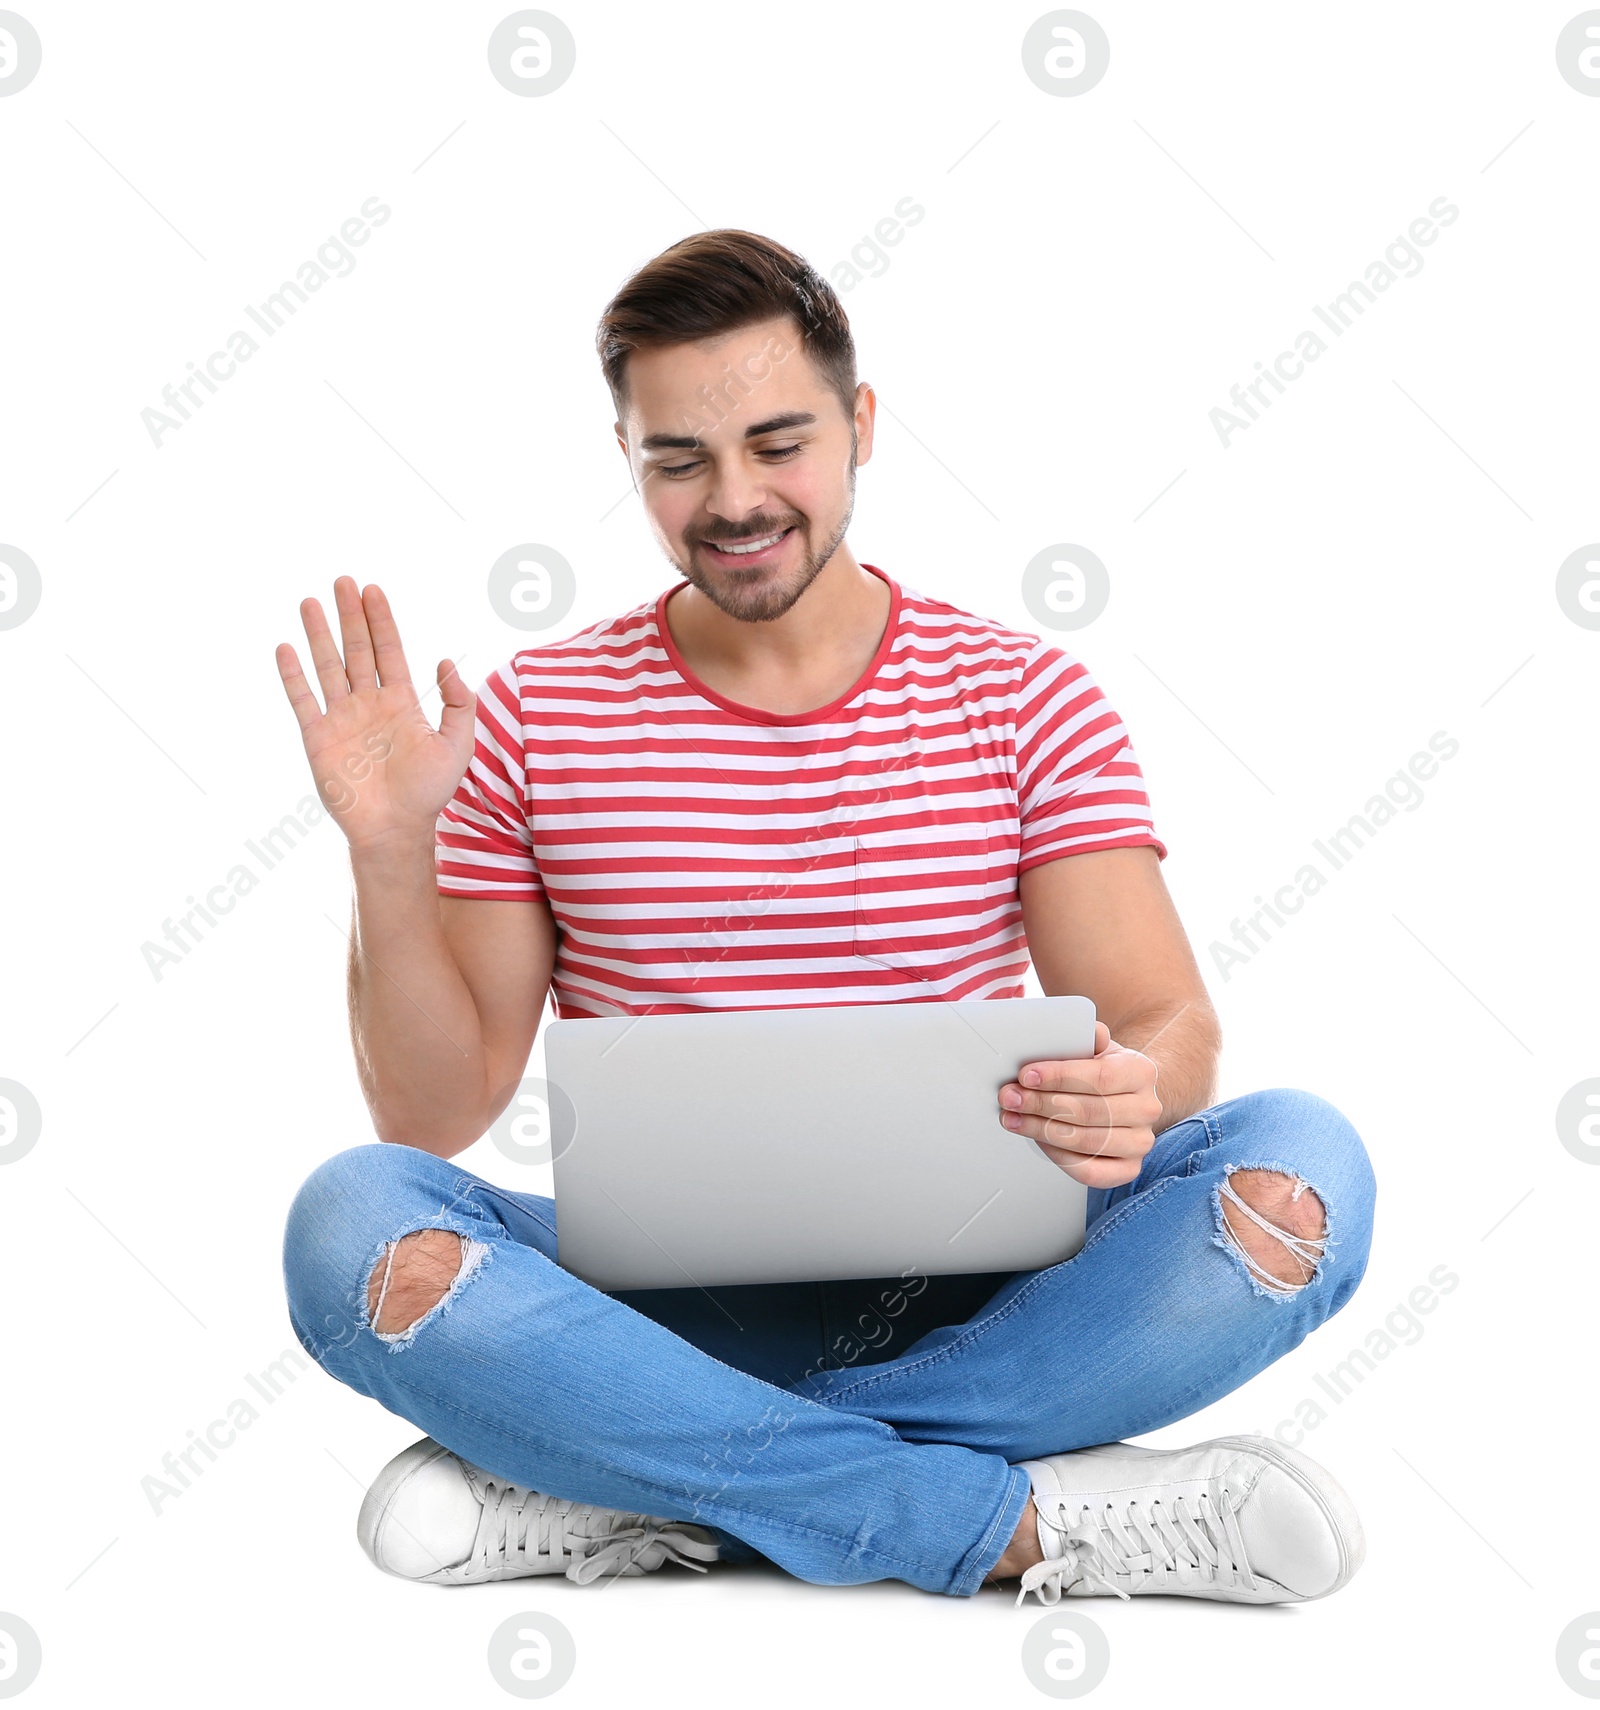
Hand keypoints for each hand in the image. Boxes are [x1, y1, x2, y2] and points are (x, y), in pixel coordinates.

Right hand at [276, 577, 474, 852]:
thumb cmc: (428, 792)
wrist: (395, 829)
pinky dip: (293, 674)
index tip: (373, 590)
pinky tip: (286, 647)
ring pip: (328, 666)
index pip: (389, 651)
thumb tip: (444, 661)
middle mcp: (369, 704)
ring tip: (310, 601)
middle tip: (342, 581)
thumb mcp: (457, 744)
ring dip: (319, 634)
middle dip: (350, 615)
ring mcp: (342, 718)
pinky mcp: (318, 738)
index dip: (381, 620)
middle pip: (357, 649)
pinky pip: (303, 699)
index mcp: (402, 703)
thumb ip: (459, 702)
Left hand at [997, 1022, 1161, 1187]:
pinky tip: (1038, 1139)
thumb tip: (1076, 1030)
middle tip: (1010, 1097)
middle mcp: (1147, 1109)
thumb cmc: (1101, 1071)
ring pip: (1086, 1142)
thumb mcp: (1095, 1047)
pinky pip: (1090, 1171)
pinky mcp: (1128, 1169)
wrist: (1123, 1095)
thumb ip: (1084, 1035)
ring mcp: (1140, 1143)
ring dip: (1041, 1130)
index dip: (1059, 1077)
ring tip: (1014, 1118)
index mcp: (1141, 1071)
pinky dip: (1058, 1156)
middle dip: (1041, 1104)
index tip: (1026, 1075)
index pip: (1100, 1077)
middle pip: (1089, 1112)